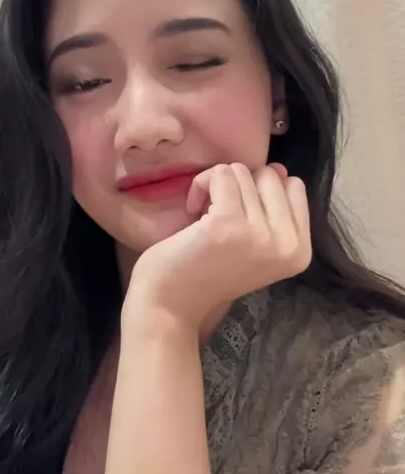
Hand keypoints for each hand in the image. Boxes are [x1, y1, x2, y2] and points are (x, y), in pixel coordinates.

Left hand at [123, 163, 311, 341]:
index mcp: (300, 251)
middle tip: (218, 217)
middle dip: (240, 187)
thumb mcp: (254, 243)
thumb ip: (272, 209)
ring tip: (204, 217)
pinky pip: (220, 174)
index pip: (294, 187)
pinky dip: (201, 185)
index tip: (240, 217)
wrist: (172, 305)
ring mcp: (260, 234)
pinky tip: (192, 210)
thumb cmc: (209, 272)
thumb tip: (280, 169)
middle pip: (269, 175)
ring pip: (242, 172)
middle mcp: (288, 244)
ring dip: (217, 186)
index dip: (262, 191)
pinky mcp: (228, 223)